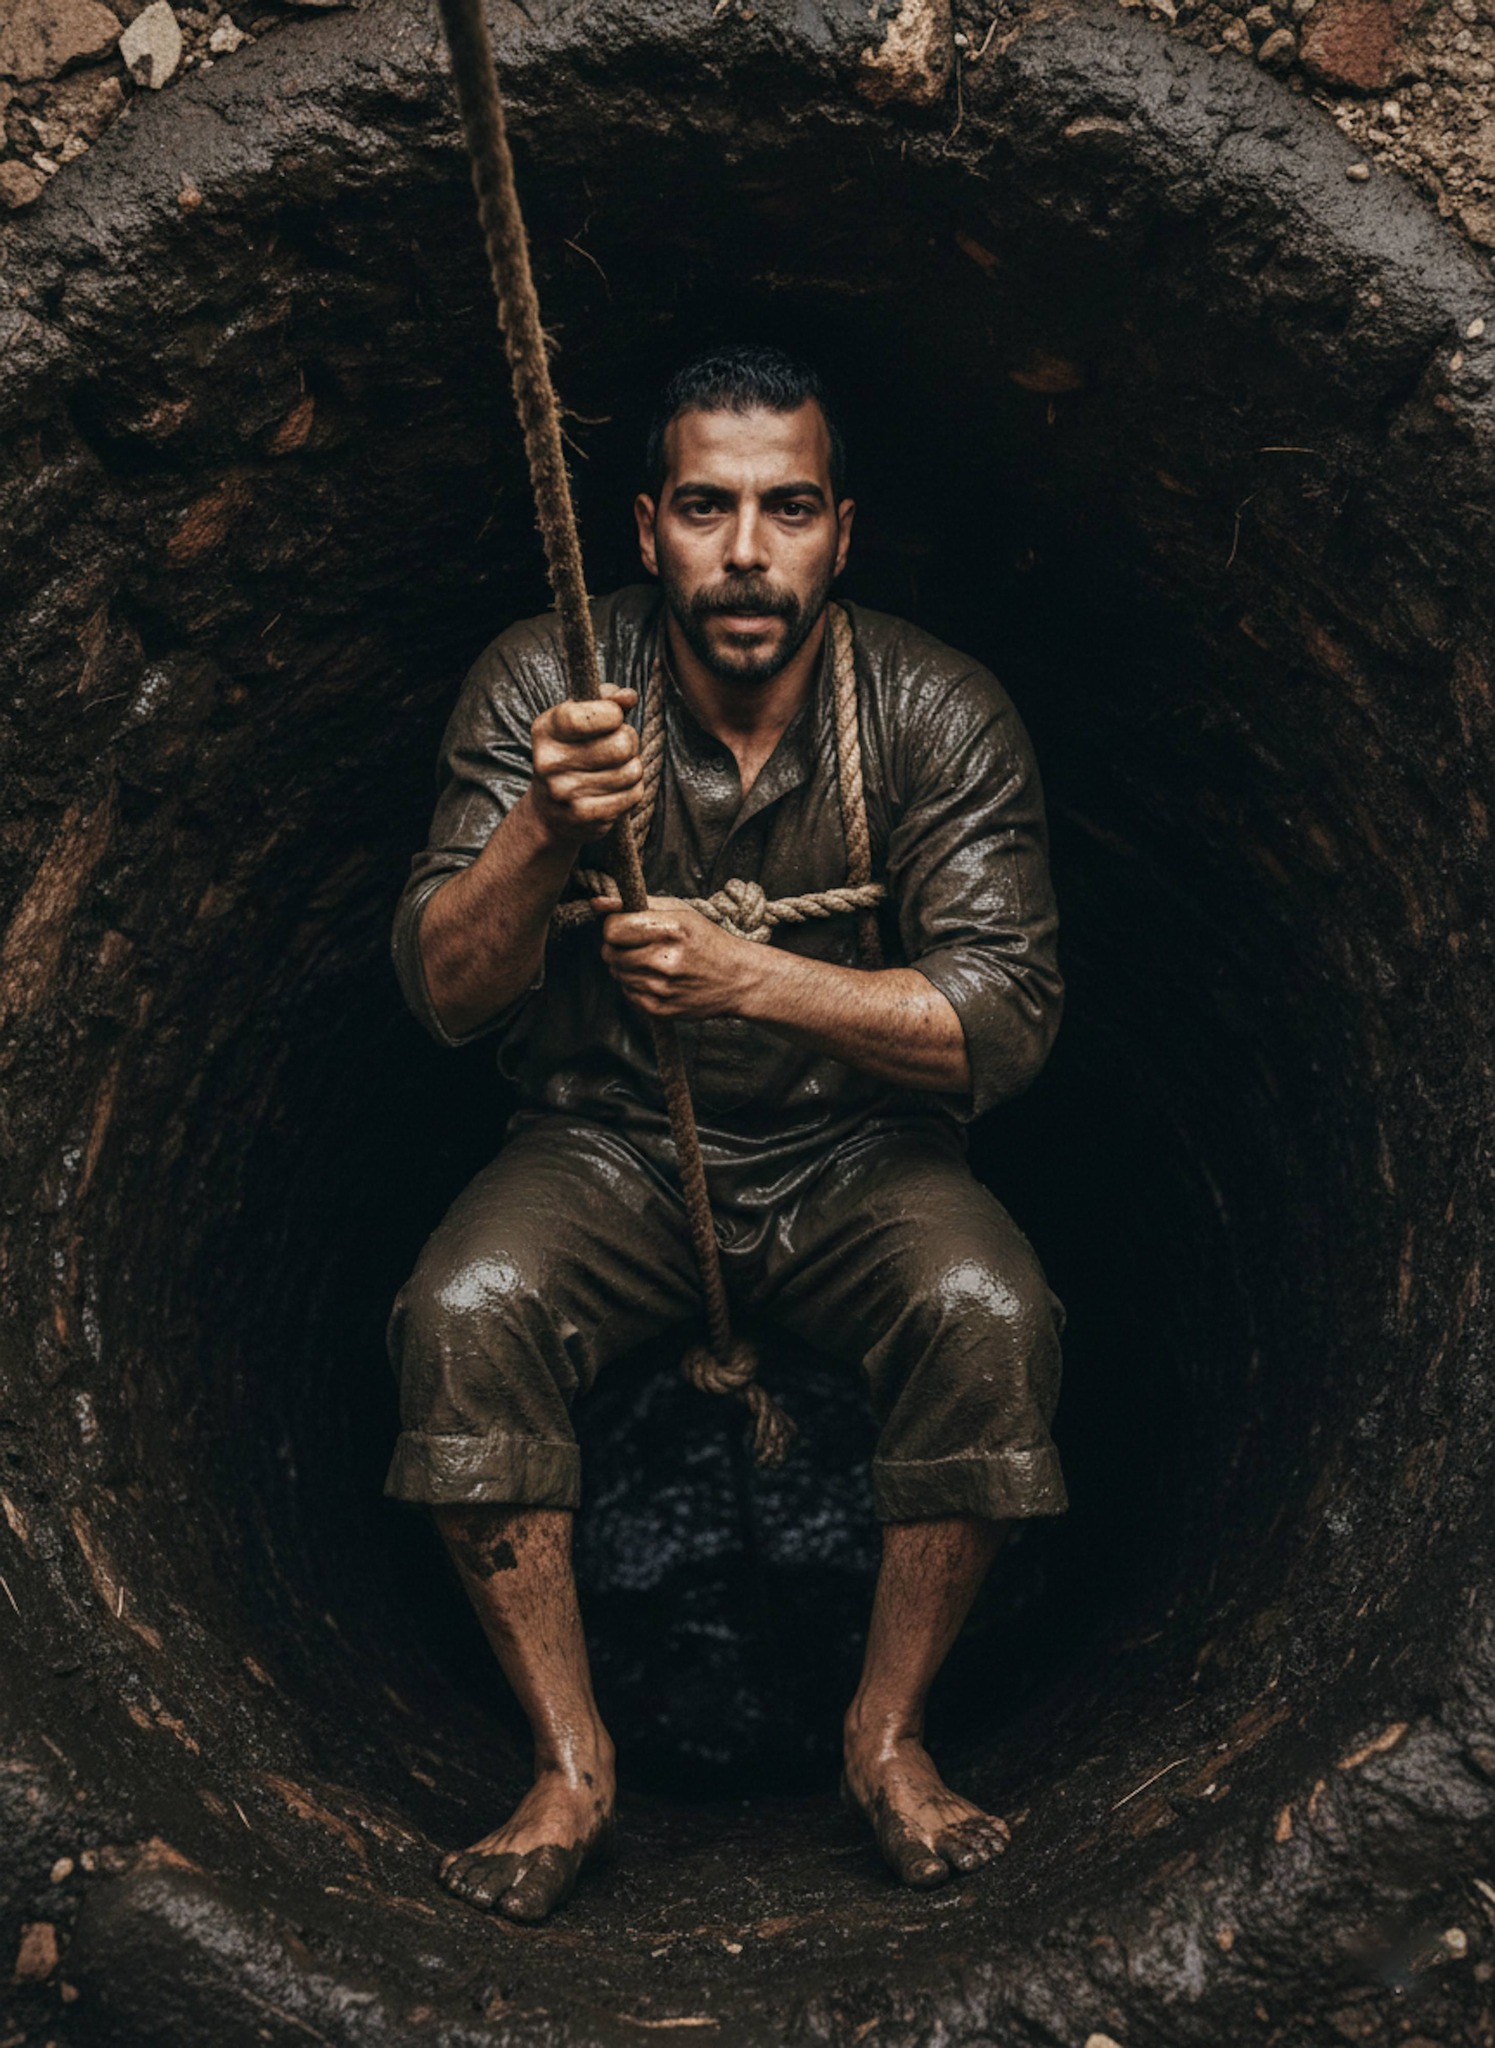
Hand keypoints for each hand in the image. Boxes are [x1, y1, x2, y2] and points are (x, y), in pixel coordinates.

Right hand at [529, 684, 642, 846]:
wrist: (548, 812)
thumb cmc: (570, 755)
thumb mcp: (577, 721)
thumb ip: (604, 700)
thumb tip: (629, 696)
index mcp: (545, 731)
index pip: (587, 715)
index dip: (613, 713)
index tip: (613, 717)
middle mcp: (550, 763)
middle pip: (621, 744)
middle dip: (630, 741)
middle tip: (619, 745)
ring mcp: (566, 793)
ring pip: (631, 771)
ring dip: (633, 767)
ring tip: (616, 768)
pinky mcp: (585, 817)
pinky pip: (633, 795)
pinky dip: (632, 790)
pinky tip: (616, 789)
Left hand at [596, 896, 758, 1019]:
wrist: (738, 978)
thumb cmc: (707, 940)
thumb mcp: (679, 911)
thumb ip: (636, 904)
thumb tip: (596, 903)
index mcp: (671, 930)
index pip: (613, 929)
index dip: (615, 925)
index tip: (627, 925)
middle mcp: (665, 960)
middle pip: (610, 952)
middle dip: (618, 946)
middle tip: (640, 944)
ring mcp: (662, 988)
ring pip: (616, 973)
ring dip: (627, 966)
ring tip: (653, 961)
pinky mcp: (659, 1009)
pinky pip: (627, 993)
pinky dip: (636, 984)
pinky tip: (657, 978)